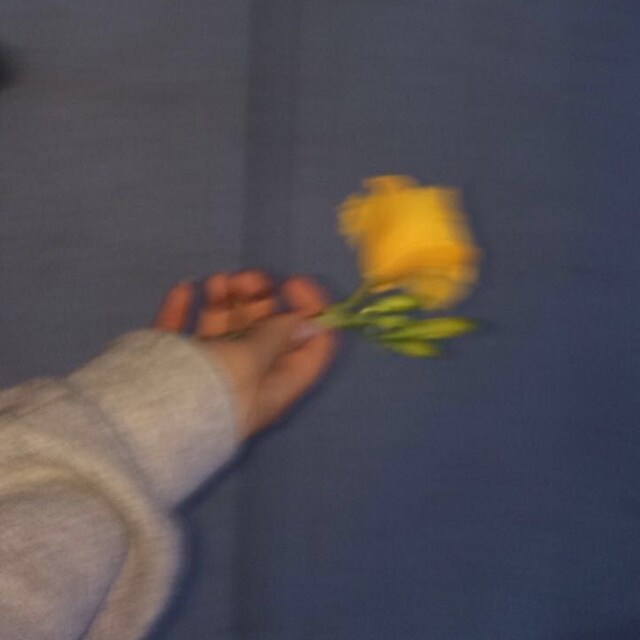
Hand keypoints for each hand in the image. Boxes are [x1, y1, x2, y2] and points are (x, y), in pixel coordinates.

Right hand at [152, 271, 336, 438]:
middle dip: (258, 300)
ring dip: (224, 301)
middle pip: (263, 335)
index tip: (291, 284)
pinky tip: (184, 289)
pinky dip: (183, 309)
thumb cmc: (207, 392)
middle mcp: (245, 380)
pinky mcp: (172, 367)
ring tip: (218, 280)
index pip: (309, 350)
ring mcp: (207, 373)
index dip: (311, 314)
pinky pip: (181, 333)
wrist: (140, 423)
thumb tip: (307, 325)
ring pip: (223, 331)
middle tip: (245, 278)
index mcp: (273, 385)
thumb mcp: (249, 363)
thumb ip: (276, 338)